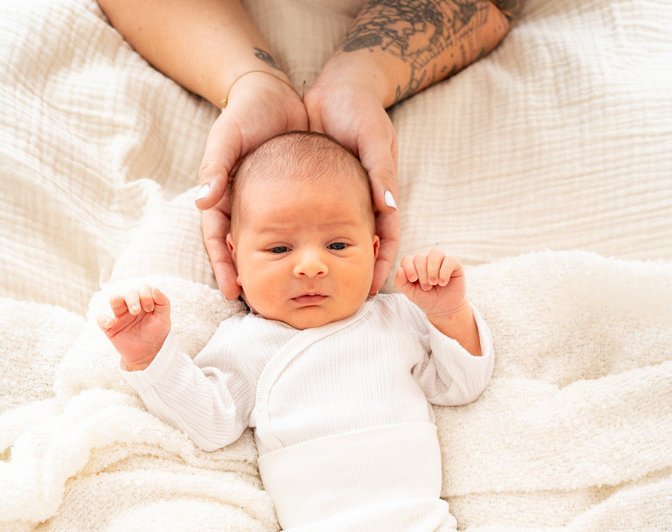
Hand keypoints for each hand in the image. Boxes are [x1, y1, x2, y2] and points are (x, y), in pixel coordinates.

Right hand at [97, 285, 170, 370]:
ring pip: (114, 299)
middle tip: (137, 311)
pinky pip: (101, 319)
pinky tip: (112, 323)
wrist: (149, 355)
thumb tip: (154, 288)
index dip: (145, 294)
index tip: (150, 308)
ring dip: (118, 301)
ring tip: (131, 312)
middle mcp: (131, 306)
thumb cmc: (156, 335)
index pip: (142, 289)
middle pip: (128, 293)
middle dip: (133, 299)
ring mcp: (120, 316)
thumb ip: (163, 303)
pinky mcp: (110, 328)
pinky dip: (104, 319)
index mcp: (144, 302)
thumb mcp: (164, 320)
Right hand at [195, 74, 307, 297]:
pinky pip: (293, 228)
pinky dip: (299, 247)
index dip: (224, 266)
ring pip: (267, 244)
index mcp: (222, 196)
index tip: (233, 292)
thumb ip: (215, 167)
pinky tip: (310, 264)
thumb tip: (201, 201)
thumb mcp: (226, 137)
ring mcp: (266, 204)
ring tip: (286, 295)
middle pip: (242, 249)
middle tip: (259, 306)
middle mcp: (242, 205)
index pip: (218, 239)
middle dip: (248, 278)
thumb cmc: (246, 114)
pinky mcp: (290, 199)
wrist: (275, 94)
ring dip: (273, 269)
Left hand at [304, 71, 398, 293]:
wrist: (337, 84)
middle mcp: (360, 200)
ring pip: (334, 237)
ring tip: (311, 286)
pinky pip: (310, 218)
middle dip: (351, 272)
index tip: (369, 290)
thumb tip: (389, 204)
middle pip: (358, 244)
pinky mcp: (317, 190)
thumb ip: (380, 170)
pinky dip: (302, 236)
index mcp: (379, 193)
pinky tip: (289, 253)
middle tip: (339, 300)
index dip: (380, 265)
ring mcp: (338, 196)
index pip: (385, 238)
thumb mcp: (374, 137)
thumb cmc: (360, 108)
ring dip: (325, 260)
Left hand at [395, 249, 467, 318]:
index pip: (408, 259)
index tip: (413, 280)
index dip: (409, 268)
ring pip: (435, 253)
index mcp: (415, 266)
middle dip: (422, 274)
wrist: (444, 309)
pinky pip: (449, 259)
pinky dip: (444, 271)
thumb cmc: (426, 299)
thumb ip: (401, 283)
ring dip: (432, 269)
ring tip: (434, 282)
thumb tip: (400, 269)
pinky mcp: (454, 264)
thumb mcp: (411, 294)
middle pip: (420, 257)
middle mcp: (427, 260)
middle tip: (427, 288)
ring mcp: (441, 260)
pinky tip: (443, 282)